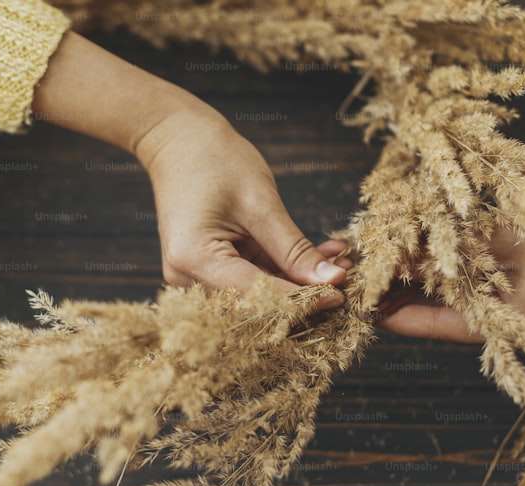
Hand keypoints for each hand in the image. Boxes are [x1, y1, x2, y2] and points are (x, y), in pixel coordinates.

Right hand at [136, 108, 350, 308]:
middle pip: (255, 303)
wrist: (179, 142)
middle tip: (345, 277)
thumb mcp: (261, 203)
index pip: (256, 295)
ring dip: (298, 282)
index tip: (340, 295)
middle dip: (303, 293)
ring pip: (258, 295)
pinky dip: (283, 271)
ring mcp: (194, 277)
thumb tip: (331, 281)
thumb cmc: (215, 161)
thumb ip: (294, 249)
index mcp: (194, 259)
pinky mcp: (207, 271)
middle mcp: (187, 278)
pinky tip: (317, 258)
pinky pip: (251, 280)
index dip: (301, 300)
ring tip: (337, 262)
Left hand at [378, 80, 524, 341]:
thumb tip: (396, 256)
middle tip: (358, 287)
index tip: (364, 310)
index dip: (398, 318)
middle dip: (397, 298)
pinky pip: (463, 278)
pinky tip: (406, 253)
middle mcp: (506, 318)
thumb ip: (452, 250)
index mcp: (509, 323)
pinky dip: (436, 267)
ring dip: (411, 281)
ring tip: (372, 268)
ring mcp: (509, 299)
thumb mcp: (502, 238)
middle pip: (437, 313)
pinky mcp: (510, 278)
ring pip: (445, 295)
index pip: (438, 327)